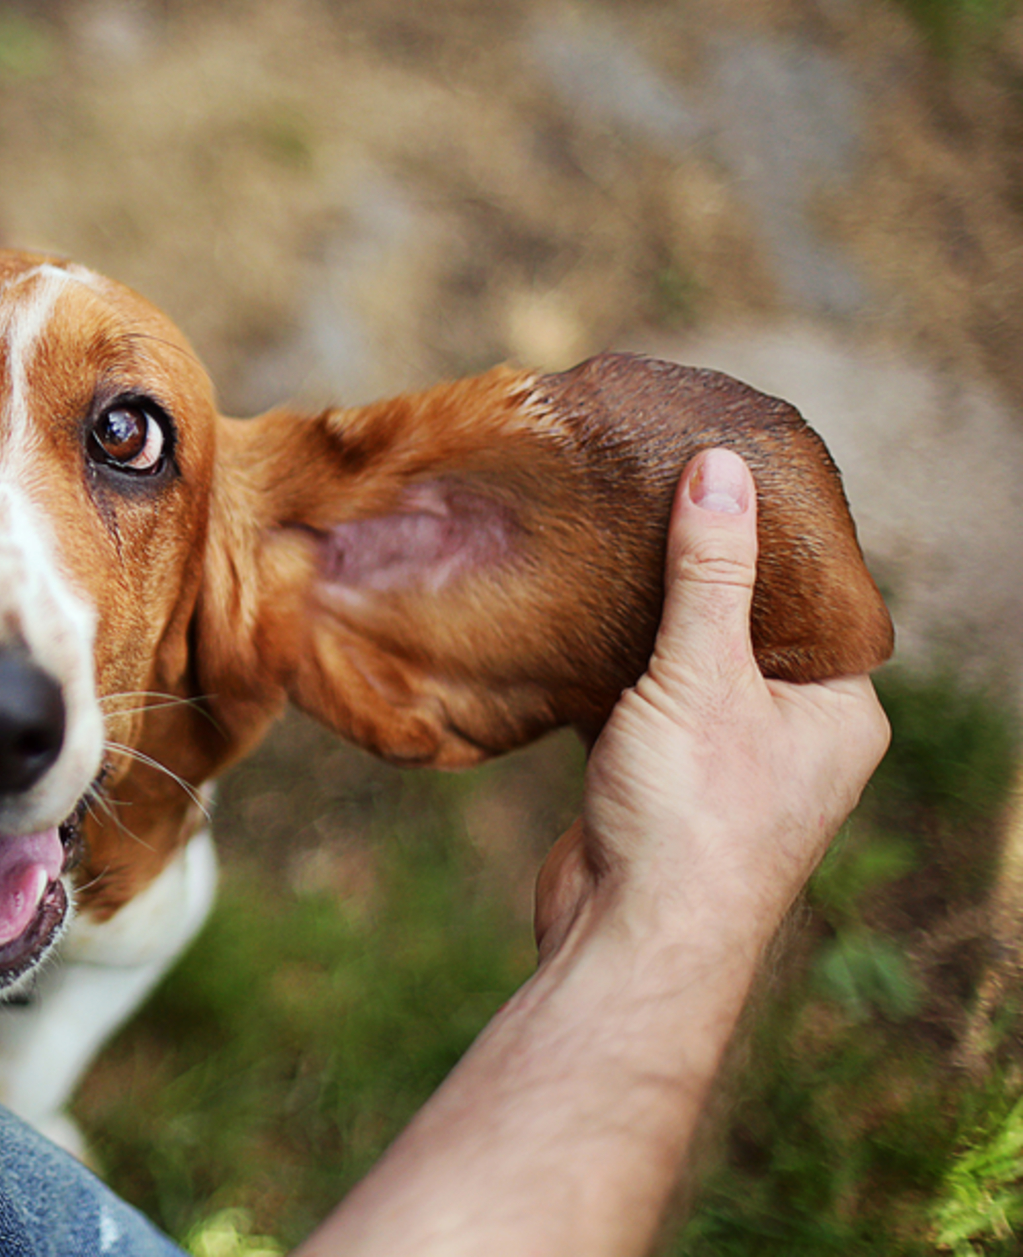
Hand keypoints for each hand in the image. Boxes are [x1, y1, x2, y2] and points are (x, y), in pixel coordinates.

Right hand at [535, 448, 889, 958]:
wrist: (630, 941)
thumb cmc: (692, 819)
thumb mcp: (703, 676)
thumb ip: (711, 573)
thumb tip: (721, 469)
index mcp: (838, 710)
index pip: (814, 597)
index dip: (767, 536)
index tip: (714, 474)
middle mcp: (794, 736)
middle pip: (745, 625)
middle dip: (696, 571)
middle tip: (644, 500)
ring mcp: (725, 762)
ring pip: (687, 665)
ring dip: (647, 621)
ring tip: (603, 550)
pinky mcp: (660, 781)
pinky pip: (639, 701)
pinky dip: (610, 668)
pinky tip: (571, 627)